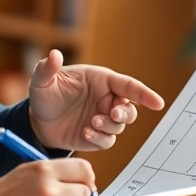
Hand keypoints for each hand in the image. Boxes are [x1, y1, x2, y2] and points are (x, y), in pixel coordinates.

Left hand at [29, 50, 164, 150]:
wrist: (37, 121)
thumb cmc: (45, 94)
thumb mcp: (42, 80)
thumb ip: (48, 68)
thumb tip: (53, 55)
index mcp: (101, 81)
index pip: (128, 86)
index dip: (144, 94)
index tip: (158, 103)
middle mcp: (106, 100)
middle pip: (130, 109)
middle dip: (126, 113)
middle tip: (112, 113)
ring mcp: (102, 119)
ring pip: (120, 126)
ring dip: (109, 125)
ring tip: (91, 123)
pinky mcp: (96, 137)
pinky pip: (107, 140)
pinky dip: (100, 138)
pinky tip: (85, 133)